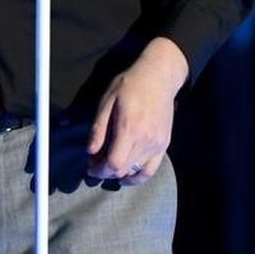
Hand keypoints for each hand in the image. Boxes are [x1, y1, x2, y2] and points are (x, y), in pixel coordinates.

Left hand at [86, 38, 187, 185]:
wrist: (158, 78)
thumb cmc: (129, 86)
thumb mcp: (106, 102)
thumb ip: (98, 129)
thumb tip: (90, 152)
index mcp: (129, 129)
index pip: (114, 163)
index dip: (99, 170)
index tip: (90, 168)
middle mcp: (146, 140)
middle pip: (124, 171)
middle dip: (106, 173)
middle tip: (96, 166)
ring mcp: (158, 144)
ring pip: (138, 173)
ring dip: (121, 176)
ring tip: (109, 169)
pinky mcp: (164, 145)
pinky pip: (151, 169)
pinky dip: (138, 175)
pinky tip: (127, 174)